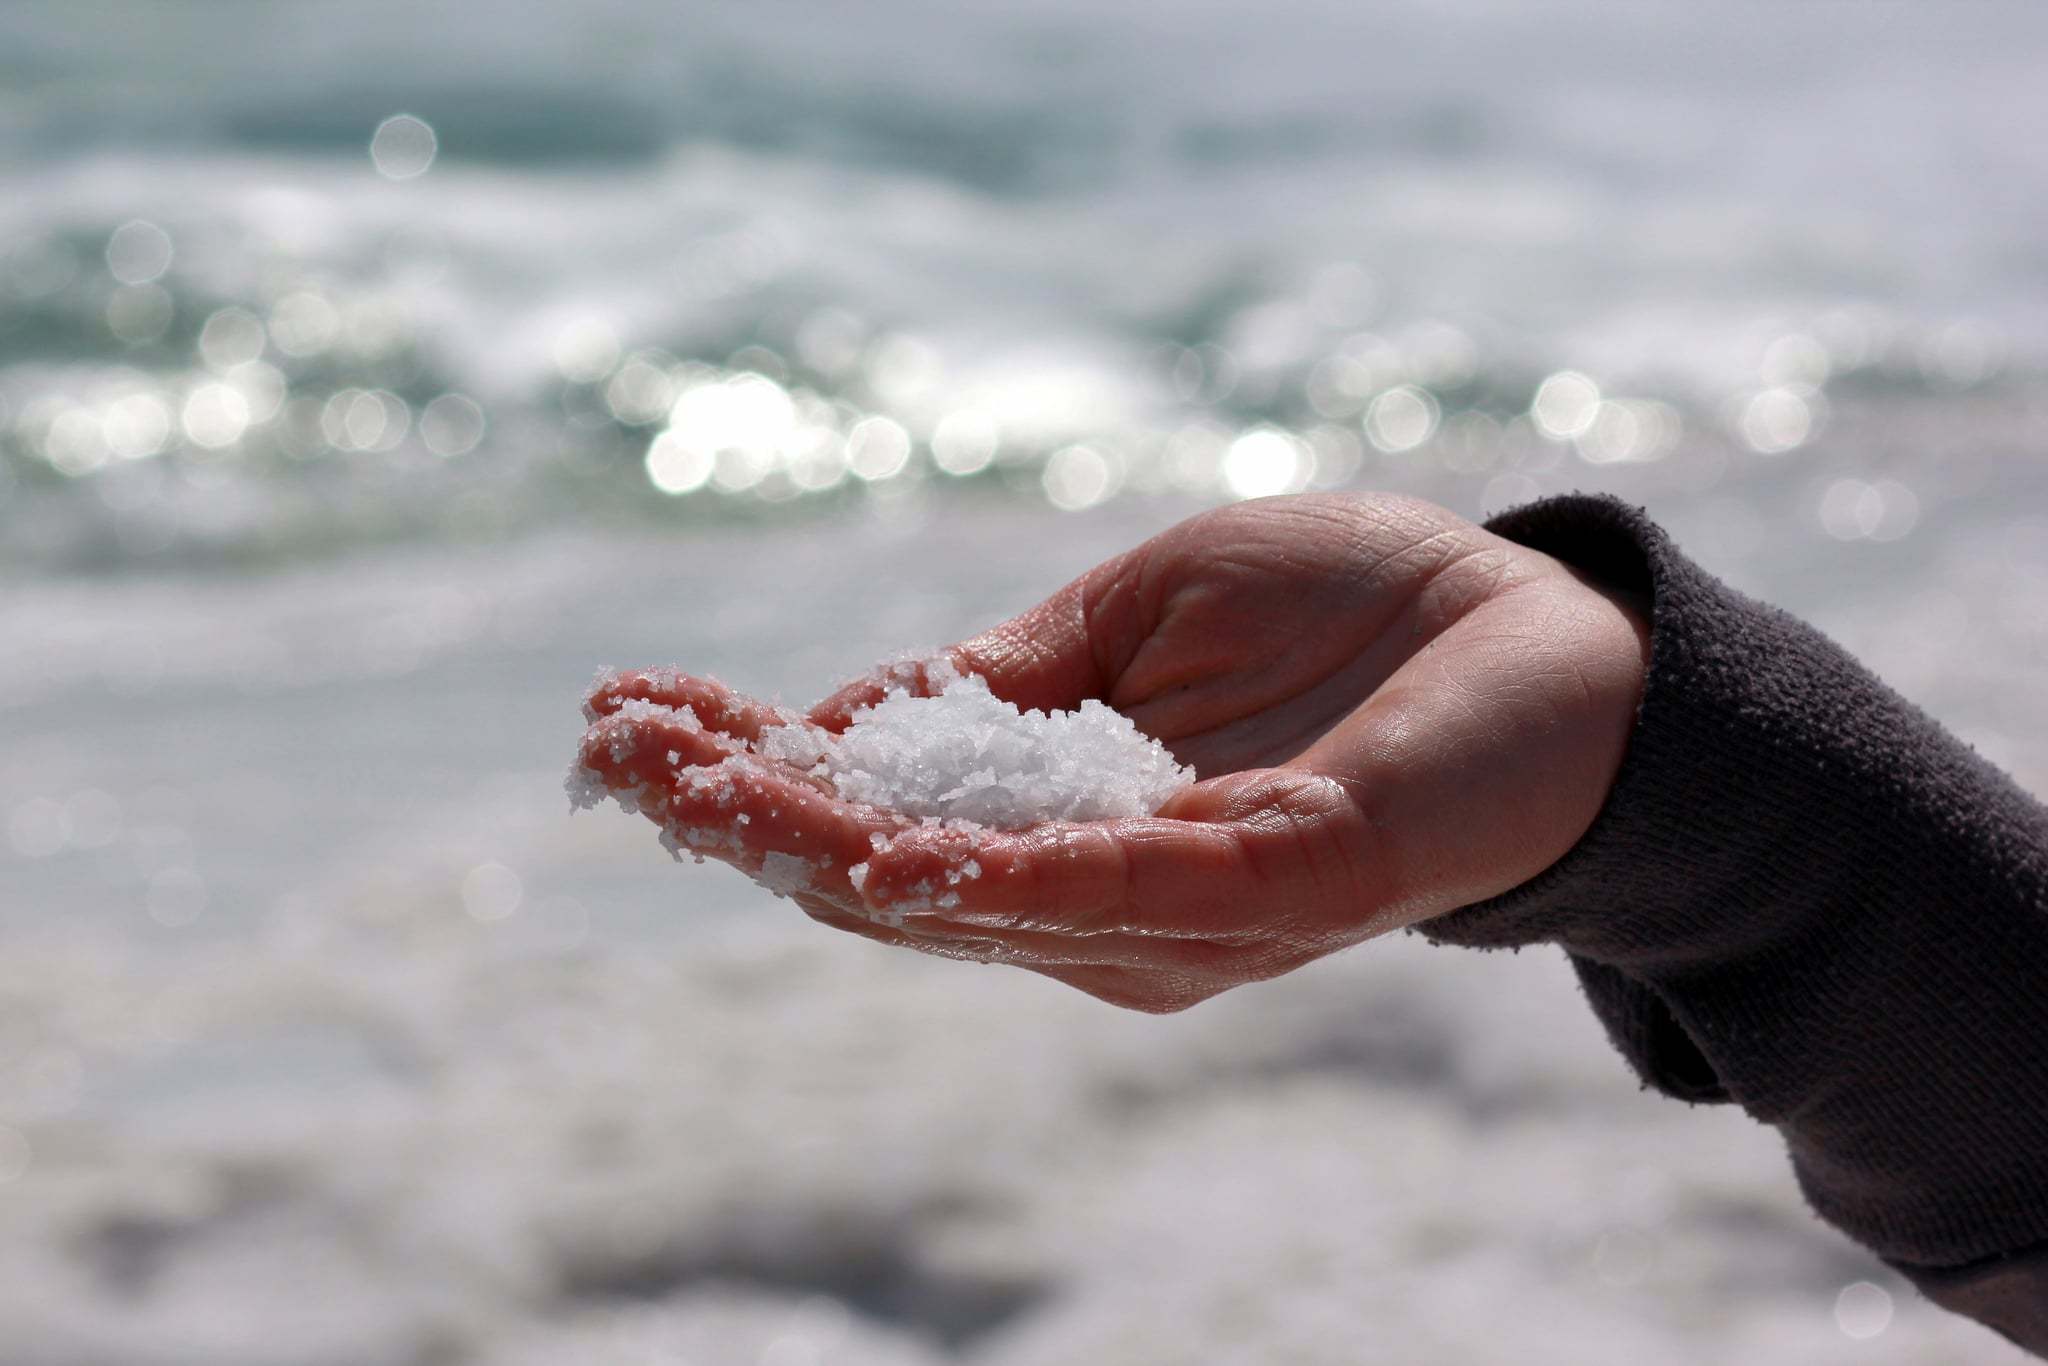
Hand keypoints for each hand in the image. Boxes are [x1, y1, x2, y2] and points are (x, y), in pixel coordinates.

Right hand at [574, 493, 1647, 1011]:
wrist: (1552, 640)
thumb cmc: (1358, 618)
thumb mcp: (1149, 611)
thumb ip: (1016, 675)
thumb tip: (849, 715)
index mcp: (1068, 818)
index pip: (880, 812)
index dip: (752, 771)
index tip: (629, 717)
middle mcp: (1104, 894)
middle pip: (893, 872)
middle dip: (748, 813)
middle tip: (615, 750)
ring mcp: (1184, 911)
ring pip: (972, 895)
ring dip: (823, 841)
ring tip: (692, 779)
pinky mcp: (1276, 889)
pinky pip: (1116, 890)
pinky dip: (998, 873)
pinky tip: (884, 842)